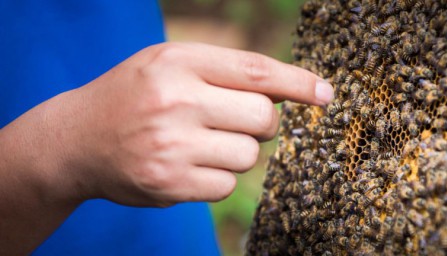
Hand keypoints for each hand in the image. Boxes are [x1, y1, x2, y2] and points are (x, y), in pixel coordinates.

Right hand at [10, 42, 333, 207]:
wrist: (76, 139)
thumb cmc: (136, 96)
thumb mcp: (169, 64)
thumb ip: (223, 71)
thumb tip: (289, 93)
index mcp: (178, 62)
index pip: (255, 71)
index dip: (297, 83)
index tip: (325, 94)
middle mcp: (175, 100)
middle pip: (263, 117)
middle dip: (263, 123)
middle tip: (239, 121)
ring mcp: (171, 145)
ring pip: (248, 155)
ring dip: (237, 151)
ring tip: (202, 142)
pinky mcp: (169, 183)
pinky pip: (227, 185)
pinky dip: (218, 177)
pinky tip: (189, 165)